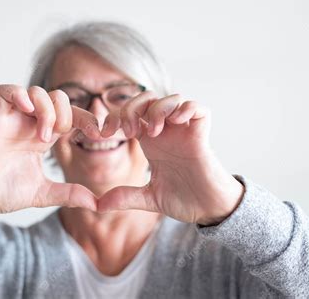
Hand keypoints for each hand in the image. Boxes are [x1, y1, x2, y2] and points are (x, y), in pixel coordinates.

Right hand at [0, 85, 100, 215]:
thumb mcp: (44, 193)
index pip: (72, 116)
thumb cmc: (4, 192)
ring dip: (46, 110)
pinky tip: (27, 111)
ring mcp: (13, 118)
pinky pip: (6, 90)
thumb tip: (96, 203)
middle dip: (67, 113)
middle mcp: (30, 124)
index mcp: (44, 136)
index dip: (88, 119)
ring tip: (42, 136)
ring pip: (37, 91)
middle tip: (60, 136)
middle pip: (58, 97)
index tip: (99, 134)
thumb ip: (70, 194)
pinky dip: (20, 95)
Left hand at [98, 92, 244, 225]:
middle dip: (132, 107)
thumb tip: (99, 204)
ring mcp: (184, 131)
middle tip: (128, 130)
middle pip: (147, 99)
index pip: (130, 115)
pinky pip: (198, 108)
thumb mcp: (149, 198)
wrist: (209, 210)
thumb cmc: (184, 199)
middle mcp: (166, 132)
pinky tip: (177, 121)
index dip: (114, 117)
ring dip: (158, 109)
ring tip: (153, 131)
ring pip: (171, 99)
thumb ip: (126, 197)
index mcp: (150, 142)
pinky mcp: (202, 134)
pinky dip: (186, 108)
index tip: (103, 134)